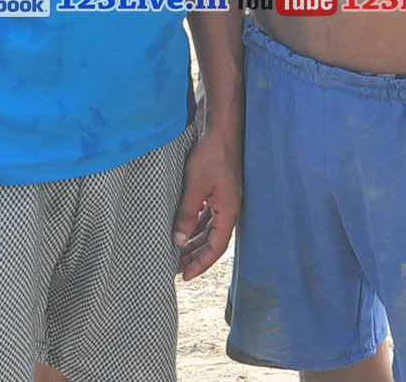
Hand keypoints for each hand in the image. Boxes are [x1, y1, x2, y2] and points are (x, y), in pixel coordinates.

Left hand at [172, 124, 240, 280]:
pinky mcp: (218, 191)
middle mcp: (229, 209)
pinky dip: (195, 225)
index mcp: (228, 211)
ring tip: (175, 253)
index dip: (201, 263)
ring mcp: (224, 200)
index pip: (216, 247)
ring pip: (209, 229)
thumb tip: (179, 241)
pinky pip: (207, 216)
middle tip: (175, 269)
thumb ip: (187, 214)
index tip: (186, 276)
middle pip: (213, 241)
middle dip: (194, 256)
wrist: (222, 130)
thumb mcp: (195, 186)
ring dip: (194, 241)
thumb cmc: (212, 155)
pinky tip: (183, 230)